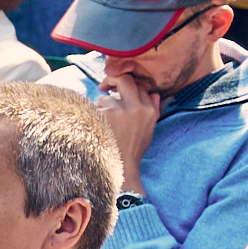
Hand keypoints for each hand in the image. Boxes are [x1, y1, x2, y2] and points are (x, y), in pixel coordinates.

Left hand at [96, 65, 162, 189]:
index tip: (117, 88)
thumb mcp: (148, 131)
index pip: (139, 86)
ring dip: (101, 108)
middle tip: (104, 85)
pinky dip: (92, 116)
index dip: (127, 86)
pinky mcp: (103, 115)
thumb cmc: (133, 149)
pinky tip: (96, 129)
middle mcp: (136, 107)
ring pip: (105, 98)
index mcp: (149, 111)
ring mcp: (119, 110)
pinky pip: (93, 108)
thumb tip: (154, 93)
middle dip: (113, 80)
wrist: (121, 169)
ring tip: (104, 126)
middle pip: (124, 80)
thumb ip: (153, 110)